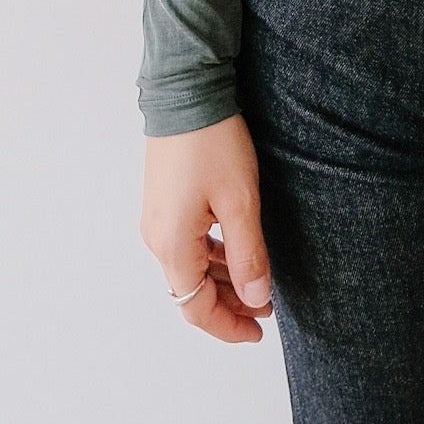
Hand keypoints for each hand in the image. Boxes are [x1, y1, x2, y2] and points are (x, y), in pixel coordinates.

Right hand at [140, 112, 273, 344]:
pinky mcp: (164, 201)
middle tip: (266, 308)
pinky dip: (212, 255)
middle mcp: (157, 238)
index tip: (259, 332)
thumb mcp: (240, 202)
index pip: (196, 308)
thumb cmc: (213, 143)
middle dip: (229, 304)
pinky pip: (187, 243)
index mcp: (173, 246)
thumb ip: (248, 256)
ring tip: (259, 280)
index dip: (228, 326)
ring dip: (222, 279)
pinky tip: (237, 248)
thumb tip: (254, 300)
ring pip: (190, 267)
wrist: (186, 90)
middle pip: (190, 291)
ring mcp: (157, 219)